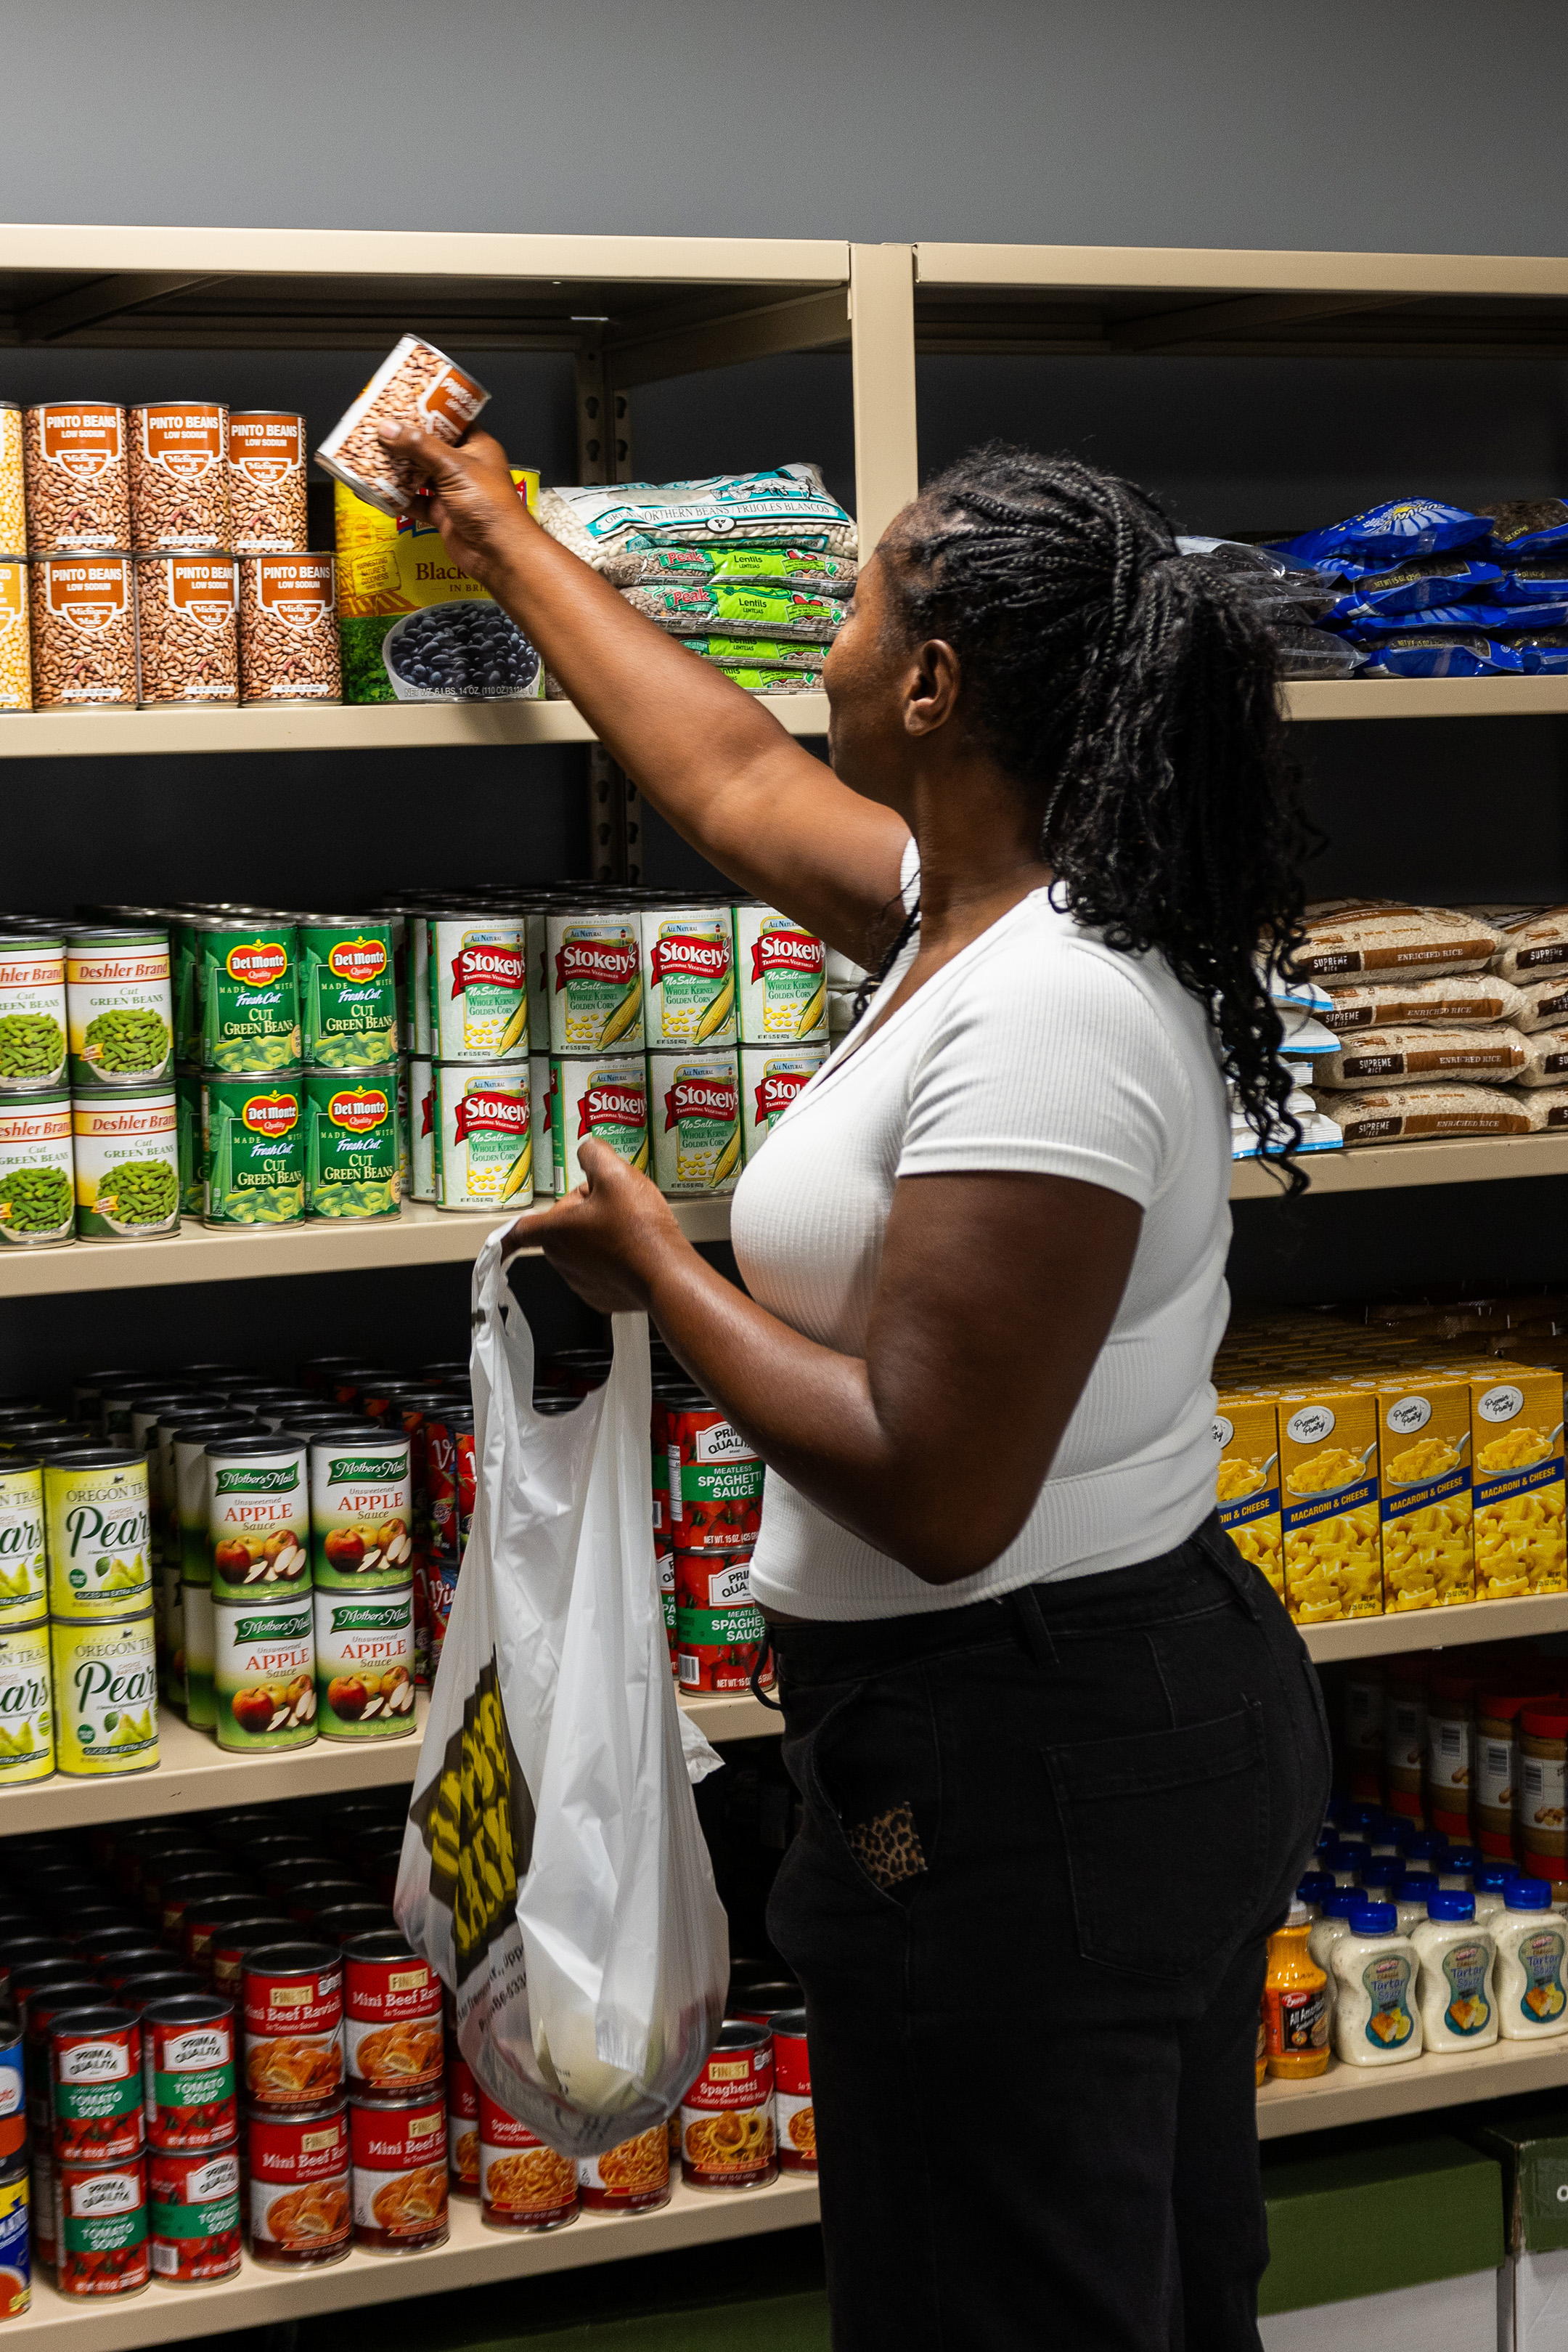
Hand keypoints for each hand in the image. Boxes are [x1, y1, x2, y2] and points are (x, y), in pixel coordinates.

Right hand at [377, 423, 530, 584]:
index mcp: (477, 446)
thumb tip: (389, 429)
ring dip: (399, 468)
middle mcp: (464, 467)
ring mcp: (452, 491)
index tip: (403, 402)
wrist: (497, 553)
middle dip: (405, 441)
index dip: (428, 411)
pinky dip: (399, 497)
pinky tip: (380, 488)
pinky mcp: (442, 514)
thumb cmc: (490, 506)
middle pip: (430, 448)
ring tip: (372, 453)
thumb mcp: (454, 466)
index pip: (450, 421)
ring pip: (420, 474)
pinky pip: (416, 501)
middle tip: (379, 427)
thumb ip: (420, 447)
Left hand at [505, 1140, 687, 1311]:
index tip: (505, 1234)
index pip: (520, 1229)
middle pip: (562, 1229)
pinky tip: (635, 1248)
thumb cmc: (639, 1229)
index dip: (514, 1224)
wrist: (667, 1274)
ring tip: (629, 1227)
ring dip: (599, 1235)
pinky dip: (614, 1259)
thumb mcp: (615, 1174)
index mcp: (555, 1232)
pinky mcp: (602, 1296)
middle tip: (612, 1204)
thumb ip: (593, 1154)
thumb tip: (589, 1150)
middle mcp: (562, 1261)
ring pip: (582, 1249)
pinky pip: (601, 1271)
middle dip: (583, 1213)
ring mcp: (581, 1282)